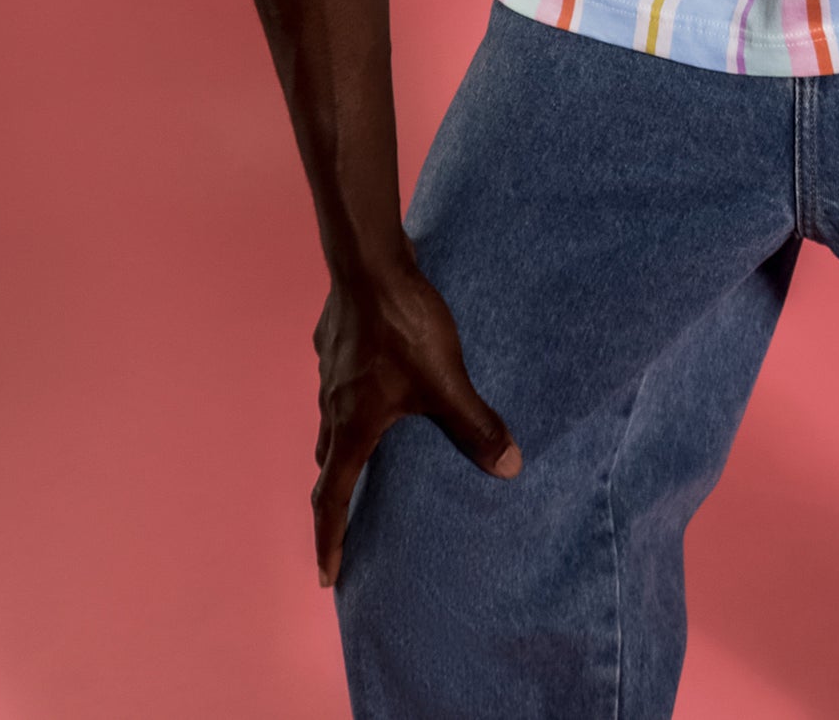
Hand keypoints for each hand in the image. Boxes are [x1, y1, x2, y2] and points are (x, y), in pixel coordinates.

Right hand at [311, 247, 520, 585]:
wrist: (370, 263)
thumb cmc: (404, 327)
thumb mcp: (446, 381)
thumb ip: (475, 425)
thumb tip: (509, 467)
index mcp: (351, 427)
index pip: (333, 500)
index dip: (331, 541)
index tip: (328, 575)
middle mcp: (331, 405)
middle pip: (328, 462)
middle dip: (338, 493)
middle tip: (353, 515)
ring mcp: (329, 371)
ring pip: (331, 420)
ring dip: (345, 442)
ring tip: (371, 448)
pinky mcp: (333, 341)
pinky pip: (338, 384)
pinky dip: (352, 399)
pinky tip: (378, 381)